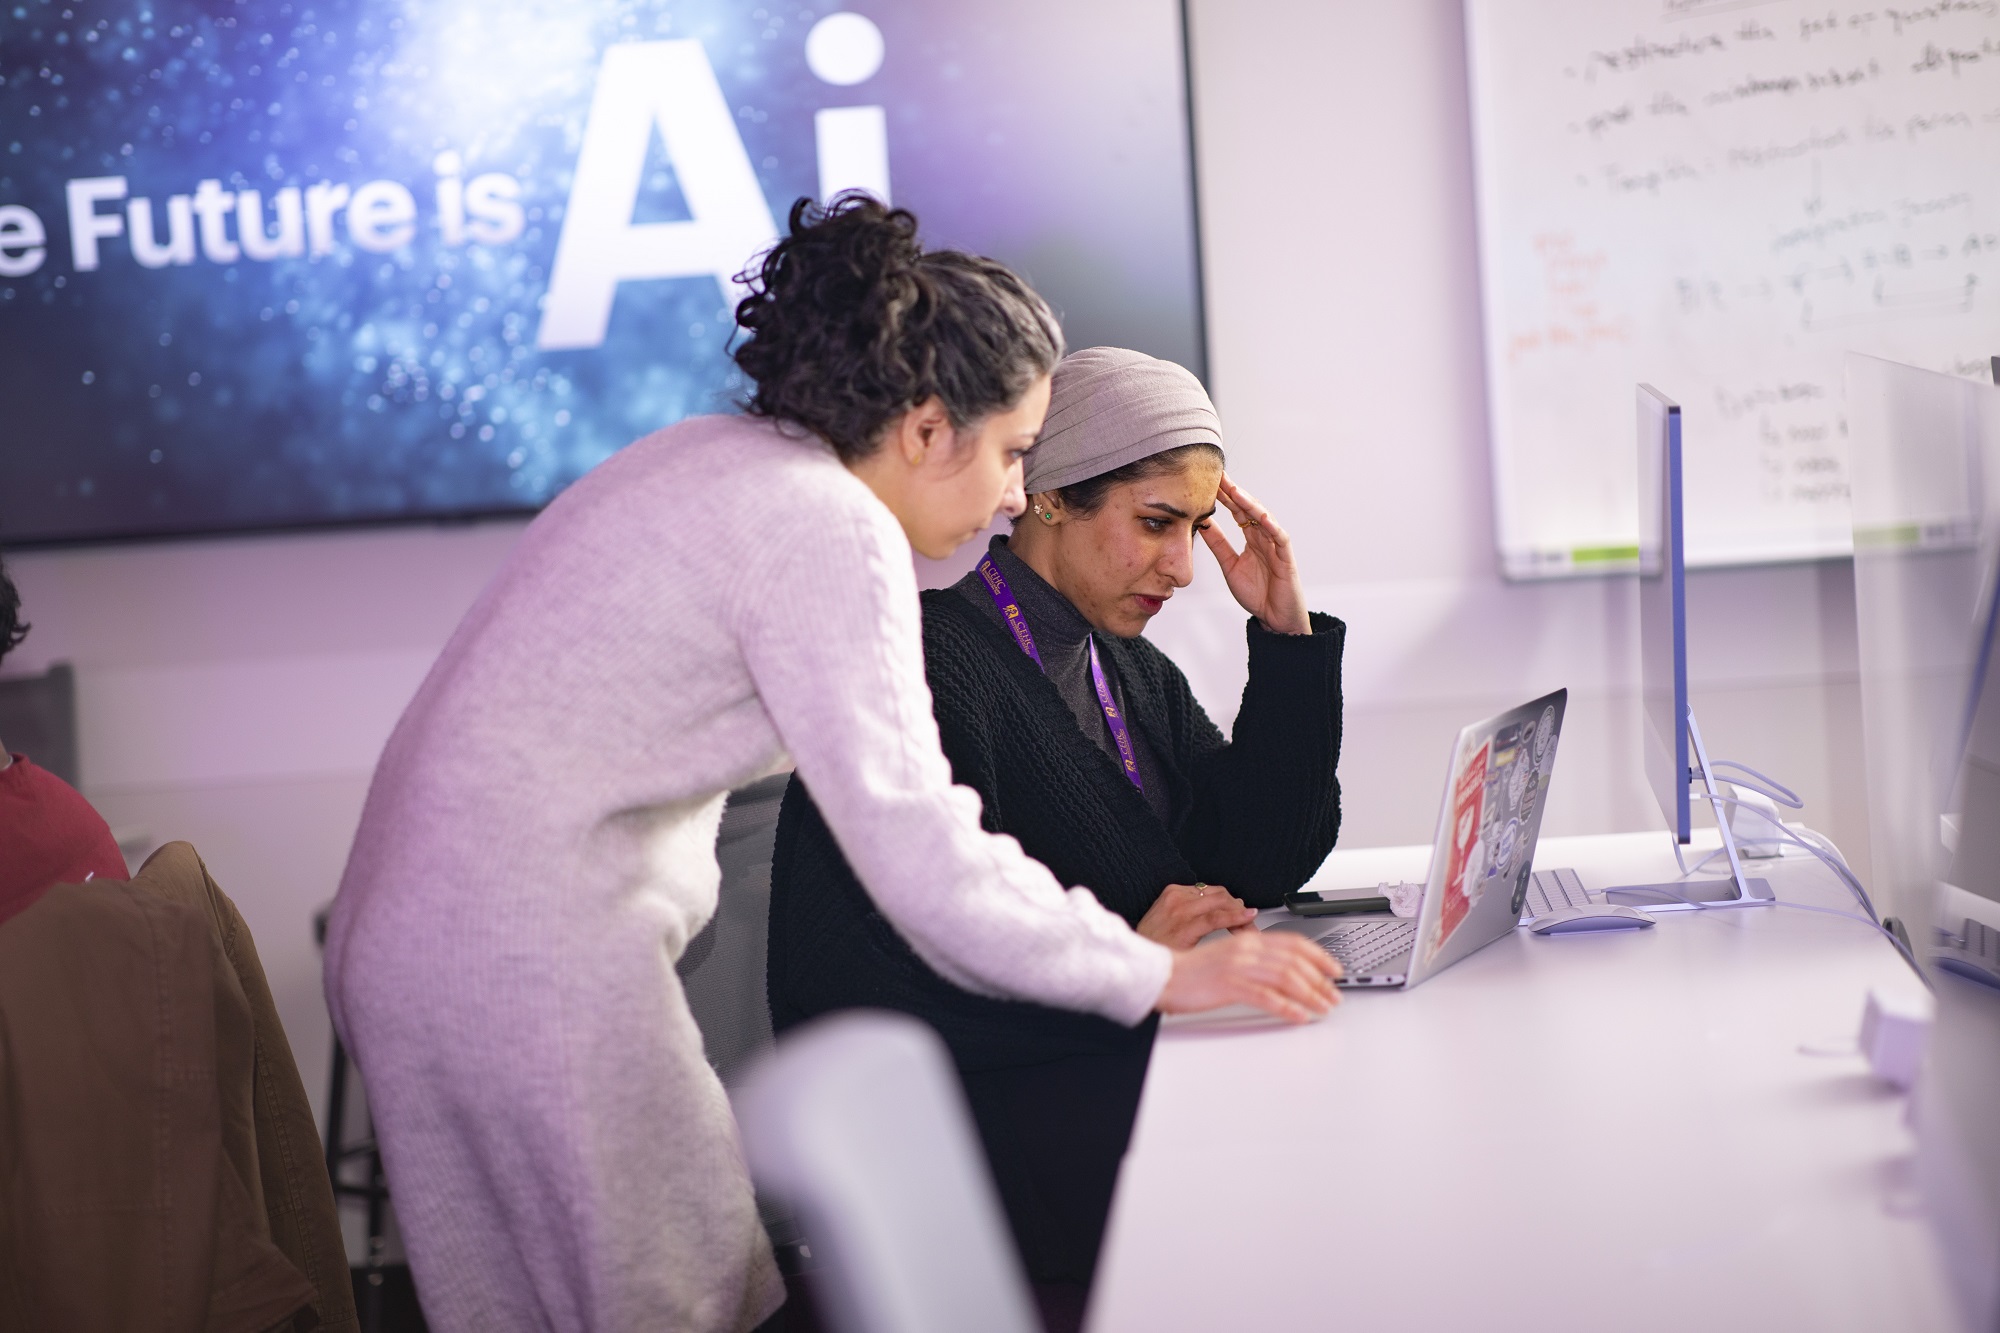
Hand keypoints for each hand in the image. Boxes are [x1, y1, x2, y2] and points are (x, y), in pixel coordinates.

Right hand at [1135, 882, 1257, 949]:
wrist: (1135, 964)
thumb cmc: (1153, 947)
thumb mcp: (1170, 922)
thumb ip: (1193, 914)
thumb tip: (1221, 914)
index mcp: (1173, 892)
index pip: (1212, 891)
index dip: (1231, 902)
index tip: (1242, 913)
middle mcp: (1177, 897)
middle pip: (1220, 895)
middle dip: (1238, 908)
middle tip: (1251, 923)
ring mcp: (1180, 910)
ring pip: (1222, 903)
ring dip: (1241, 916)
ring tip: (1251, 928)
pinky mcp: (1185, 927)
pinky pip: (1217, 918)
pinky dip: (1236, 918)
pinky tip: (1247, 922)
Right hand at [1156, 929, 1342, 1022]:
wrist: (1162, 976)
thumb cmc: (1192, 972)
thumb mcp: (1227, 956)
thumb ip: (1252, 958)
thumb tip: (1281, 971)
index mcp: (1247, 941)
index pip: (1293, 943)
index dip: (1318, 956)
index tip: (1334, 969)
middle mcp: (1246, 950)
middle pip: (1294, 961)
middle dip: (1320, 980)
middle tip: (1334, 995)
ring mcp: (1238, 967)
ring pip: (1286, 978)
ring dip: (1311, 994)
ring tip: (1323, 1007)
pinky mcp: (1229, 986)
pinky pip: (1266, 997)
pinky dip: (1287, 1007)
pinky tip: (1299, 1016)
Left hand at [1199, 475, 1310, 634]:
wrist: (1275, 620)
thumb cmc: (1257, 593)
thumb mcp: (1229, 565)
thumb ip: (1218, 544)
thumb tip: (1202, 523)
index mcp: (1252, 539)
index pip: (1237, 512)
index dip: (1224, 497)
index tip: (1209, 481)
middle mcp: (1264, 538)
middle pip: (1249, 510)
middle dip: (1234, 492)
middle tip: (1219, 476)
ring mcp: (1276, 546)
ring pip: (1264, 519)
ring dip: (1250, 504)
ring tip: (1235, 491)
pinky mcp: (1286, 559)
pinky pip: (1280, 538)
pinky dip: (1271, 526)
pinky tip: (1260, 516)